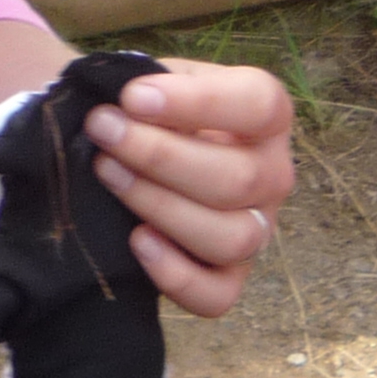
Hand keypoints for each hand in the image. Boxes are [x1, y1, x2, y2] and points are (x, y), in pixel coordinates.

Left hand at [83, 58, 294, 317]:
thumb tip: (128, 104)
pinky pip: (219, 295)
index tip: (133, 97)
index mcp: (267, 116)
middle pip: (239, 178)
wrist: (134, 151)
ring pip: (232, 237)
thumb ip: (148, 84)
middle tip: (103, 131)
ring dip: (161, 206)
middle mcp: (273, 174)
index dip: (197, 102)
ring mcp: (257, 230)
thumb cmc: (150, 112)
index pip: (259, 105)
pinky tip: (136, 240)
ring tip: (108, 175)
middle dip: (160, 156)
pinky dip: (177, 276)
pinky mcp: (230, 277)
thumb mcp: (154, 82)